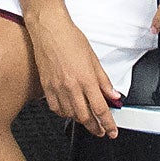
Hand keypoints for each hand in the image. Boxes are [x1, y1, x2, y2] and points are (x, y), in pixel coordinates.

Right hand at [28, 13, 121, 136]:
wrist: (49, 29)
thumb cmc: (70, 39)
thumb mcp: (93, 59)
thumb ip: (104, 80)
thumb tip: (113, 94)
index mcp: (86, 79)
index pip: (100, 109)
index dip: (108, 124)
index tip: (112, 131)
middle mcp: (71, 86)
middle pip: (85, 117)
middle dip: (96, 128)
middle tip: (101, 131)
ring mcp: (57, 88)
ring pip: (70, 115)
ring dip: (81, 121)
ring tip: (88, 121)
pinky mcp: (46, 87)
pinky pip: (55, 109)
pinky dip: (64, 114)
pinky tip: (69, 111)